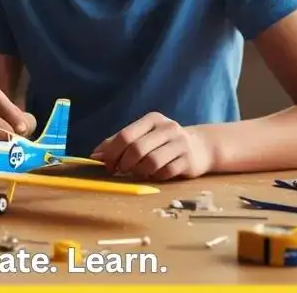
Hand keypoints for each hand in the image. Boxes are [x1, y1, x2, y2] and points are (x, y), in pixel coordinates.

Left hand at [90, 112, 213, 180]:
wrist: (201, 147)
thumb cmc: (163, 142)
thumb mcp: (143, 135)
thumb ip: (119, 142)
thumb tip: (95, 155)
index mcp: (152, 119)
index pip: (126, 135)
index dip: (112, 152)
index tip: (105, 164)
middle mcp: (168, 128)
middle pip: (137, 149)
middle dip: (124, 163)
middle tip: (119, 171)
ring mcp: (180, 144)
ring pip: (151, 162)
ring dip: (139, 172)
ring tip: (137, 172)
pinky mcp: (189, 161)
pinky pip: (165, 173)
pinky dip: (155, 176)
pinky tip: (154, 174)